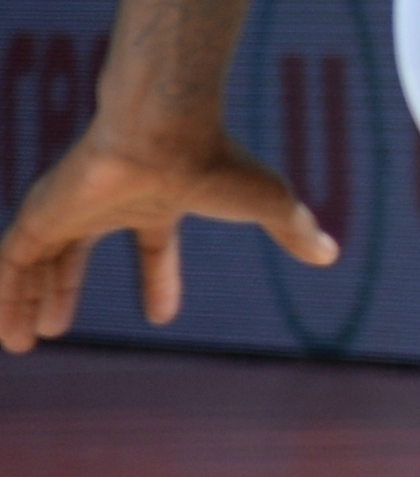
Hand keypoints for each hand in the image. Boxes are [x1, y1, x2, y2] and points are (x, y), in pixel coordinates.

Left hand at [0, 123, 337, 349]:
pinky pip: (10, 264)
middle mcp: (107, 204)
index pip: (152, 245)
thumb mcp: (268, 203)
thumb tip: (330, 253)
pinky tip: (6, 331)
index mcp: (157, 201)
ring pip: (37, 262)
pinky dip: (5, 297)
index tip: (161, 318)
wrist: (167, 133)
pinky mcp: (40, 216)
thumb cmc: (218, 163)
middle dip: (64, 291)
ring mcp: (69, 209)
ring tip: (23, 344)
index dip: (159, 281)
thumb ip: (294, 229)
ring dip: (27, 302)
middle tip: (54, 329)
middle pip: (76, 254)